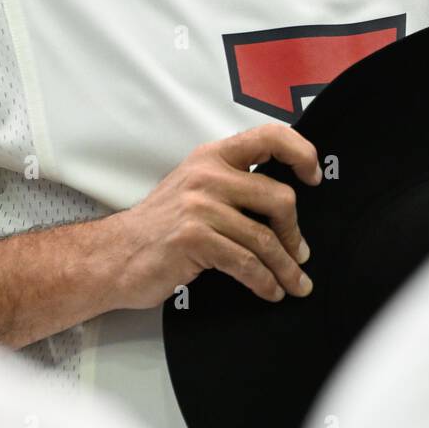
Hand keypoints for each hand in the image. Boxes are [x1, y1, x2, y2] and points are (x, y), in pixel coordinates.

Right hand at [112, 124, 320, 307]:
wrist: (115, 255)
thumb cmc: (159, 226)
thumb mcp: (195, 188)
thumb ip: (233, 184)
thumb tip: (283, 203)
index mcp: (213, 156)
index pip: (270, 137)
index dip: (302, 153)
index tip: (313, 176)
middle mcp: (208, 175)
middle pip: (278, 198)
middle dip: (294, 233)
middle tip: (299, 253)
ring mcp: (201, 207)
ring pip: (265, 239)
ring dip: (285, 268)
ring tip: (294, 282)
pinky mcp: (194, 239)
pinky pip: (246, 263)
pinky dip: (264, 282)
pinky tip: (269, 291)